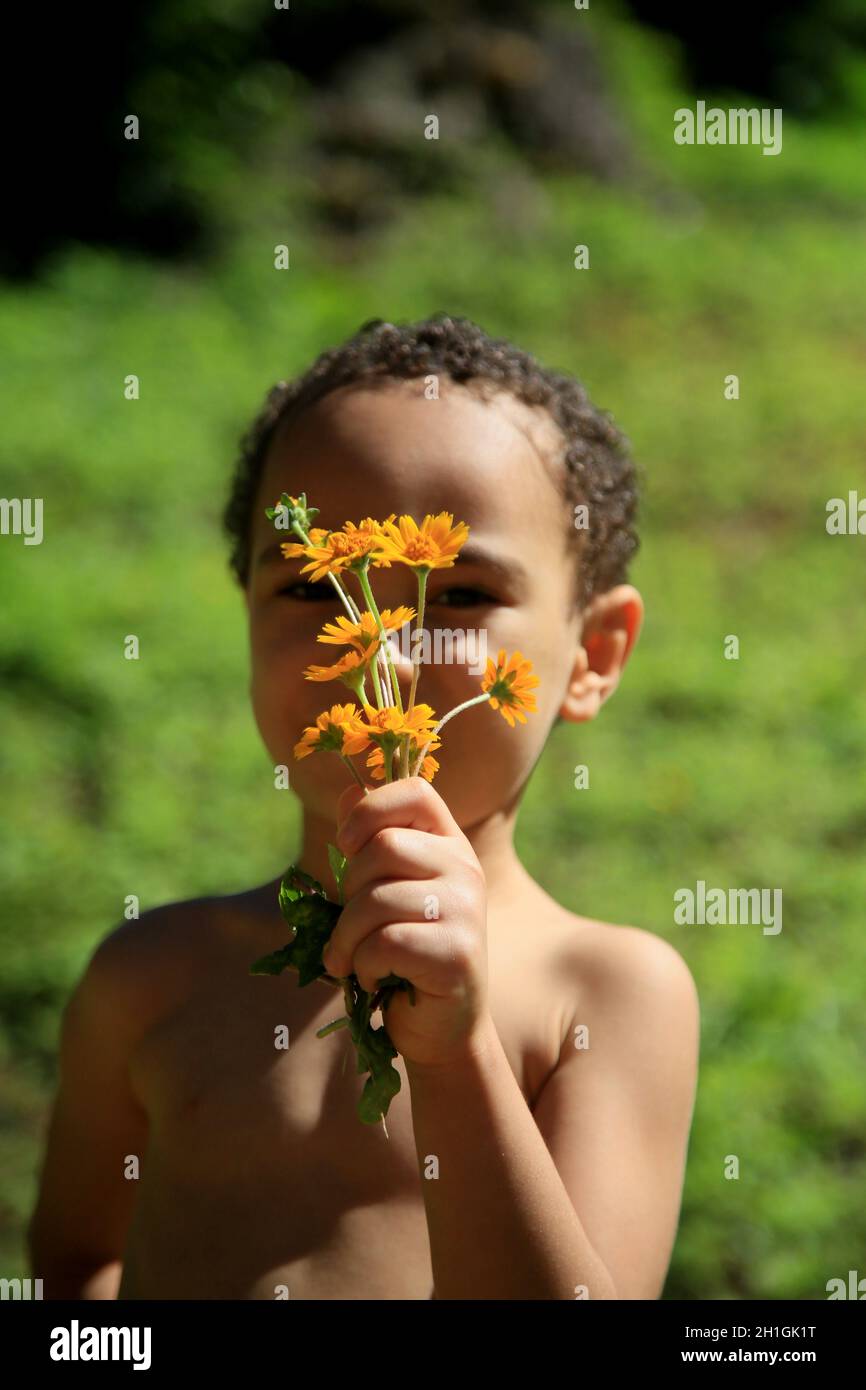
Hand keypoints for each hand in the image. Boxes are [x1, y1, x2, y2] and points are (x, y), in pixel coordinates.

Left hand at [323, 776, 491, 1069]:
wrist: (441, 1028)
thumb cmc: (403, 954)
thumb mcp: (385, 891)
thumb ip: (369, 843)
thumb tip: (347, 788)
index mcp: (448, 844)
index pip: (415, 792)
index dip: (370, 809)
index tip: (347, 845)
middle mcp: (465, 868)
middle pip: (384, 848)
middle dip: (348, 892)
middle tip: (348, 927)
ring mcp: (467, 910)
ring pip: (376, 900)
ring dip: (346, 938)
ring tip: (351, 961)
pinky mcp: (457, 953)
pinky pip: (385, 943)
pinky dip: (363, 966)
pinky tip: (374, 979)